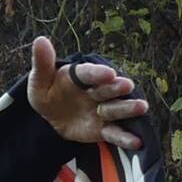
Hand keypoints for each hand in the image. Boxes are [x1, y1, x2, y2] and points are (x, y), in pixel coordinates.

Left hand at [28, 37, 147, 150]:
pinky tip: (137, 141)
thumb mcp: (40, 81)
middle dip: (117, 88)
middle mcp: (96, 91)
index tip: (108, 74)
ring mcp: (102, 110)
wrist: (53, 117)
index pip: (89, 73)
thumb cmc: (48, 94)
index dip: (98, 73)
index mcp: (81, 76)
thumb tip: (40, 40)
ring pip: (115, 109)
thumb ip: (43, 63)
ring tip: (141, 107)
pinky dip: (125, 138)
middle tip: (127, 86)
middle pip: (107, 89)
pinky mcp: (103, 129)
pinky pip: (114, 134)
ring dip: (128, 108)